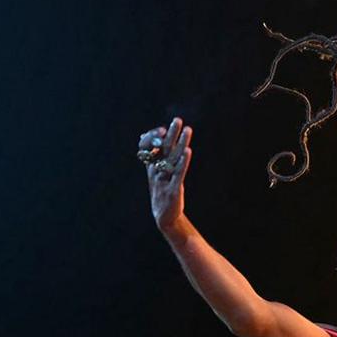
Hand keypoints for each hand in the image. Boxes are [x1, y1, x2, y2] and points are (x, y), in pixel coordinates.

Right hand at [139, 117, 191, 231]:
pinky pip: (178, 172)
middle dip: (170, 133)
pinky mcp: (174, 189)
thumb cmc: (163, 193)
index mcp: (151, 167)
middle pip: (163, 148)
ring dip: (180, 142)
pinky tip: (187, 151)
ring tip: (188, 130)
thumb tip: (155, 139)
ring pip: (172, 157)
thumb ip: (157, 158)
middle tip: (177, 120)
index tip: (162, 129)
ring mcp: (164, 179)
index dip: (153, 137)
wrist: (164, 217)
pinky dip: (183, 161)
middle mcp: (156, 171)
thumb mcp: (157, 175)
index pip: (148, 147)